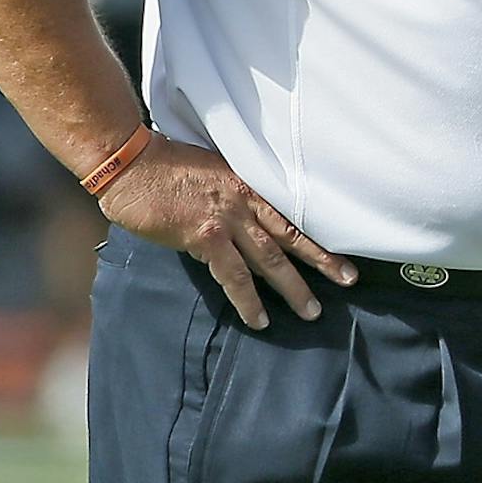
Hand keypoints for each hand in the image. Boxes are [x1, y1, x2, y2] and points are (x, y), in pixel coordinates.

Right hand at [97, 137, 357, 327]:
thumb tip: (243, 219)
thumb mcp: (211, 170)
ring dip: (293, 288)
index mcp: (249, 182)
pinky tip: (259, 320)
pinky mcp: (205, 237)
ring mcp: (228, 218)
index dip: (319, 230)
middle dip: (324, 260)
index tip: (343, 245)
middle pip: (293, 234)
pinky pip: (233, 276)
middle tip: (350, 279)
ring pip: (270, 259)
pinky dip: (247, 300)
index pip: (293, 210)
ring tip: (311, 312)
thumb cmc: (164, 165)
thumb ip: (232, 193)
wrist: (131, 162)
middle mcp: (245, 200)